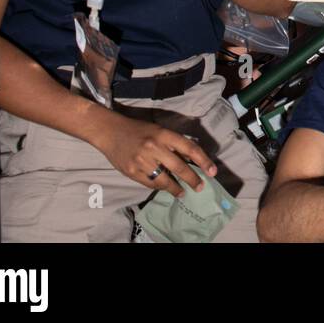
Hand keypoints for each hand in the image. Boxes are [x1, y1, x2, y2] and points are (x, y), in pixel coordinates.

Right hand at [90, 112, 216, 197]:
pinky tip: (165, 187)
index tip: (213, 172)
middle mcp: (154, 147)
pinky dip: (159, 186)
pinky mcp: (131, 172)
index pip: (190, 148)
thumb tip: (193, 159)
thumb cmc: (139, 130)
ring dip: (175, 188)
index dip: (203, 161)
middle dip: (192, 179)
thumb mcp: (160, 131)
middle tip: (200, 187)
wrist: (110, 132)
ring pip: (164, 180)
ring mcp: (141, 161)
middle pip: (179, 167)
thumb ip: (175, 144)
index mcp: (164, 134)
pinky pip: (150, 183)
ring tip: (182, 192)